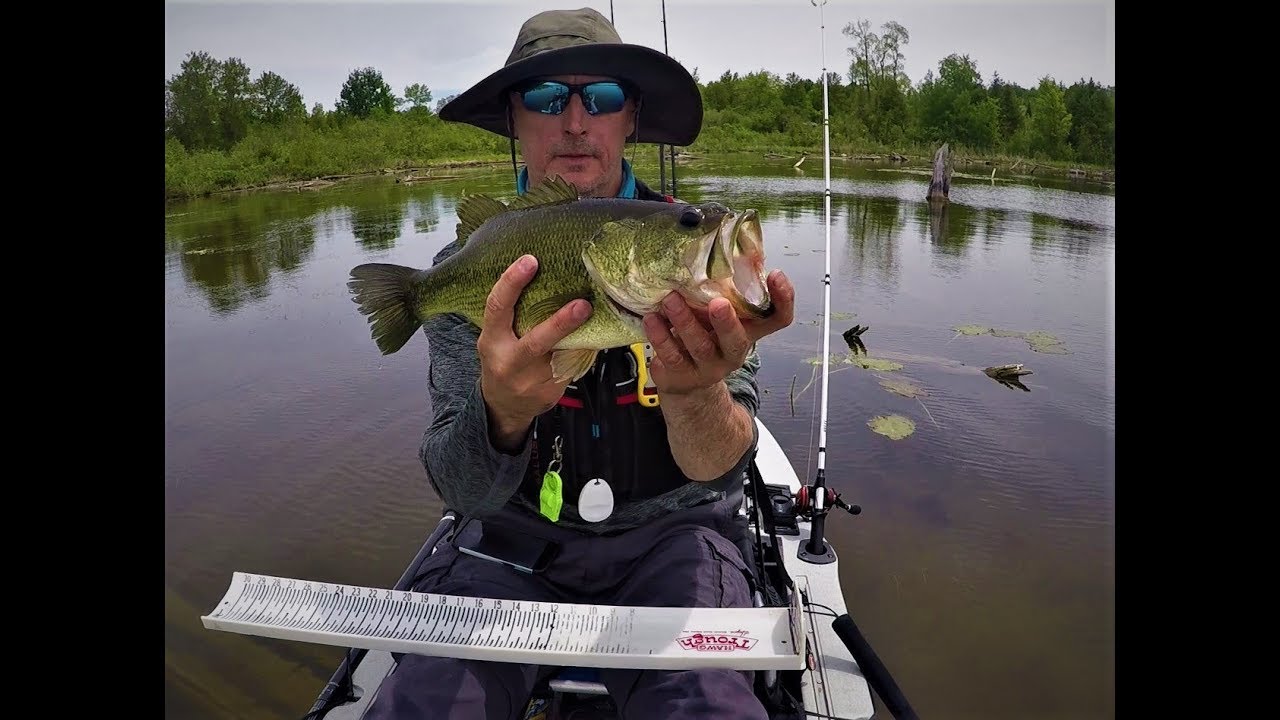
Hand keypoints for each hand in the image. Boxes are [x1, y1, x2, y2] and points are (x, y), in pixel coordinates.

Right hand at [478, 255, 591, 449]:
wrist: (504, 406)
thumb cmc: (504, 360)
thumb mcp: (497, 338)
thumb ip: (513, 316)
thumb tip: (546, 277)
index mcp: (491, 341)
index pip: (497, 307)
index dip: (512, 282)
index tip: (530, 260)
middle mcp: (508, 362)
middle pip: (536, 342)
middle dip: (561, 323)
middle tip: (583, 304)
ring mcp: (529, 381)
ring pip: (561, 356)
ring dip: (580, 337)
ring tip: (598, 315)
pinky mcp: (549, 393)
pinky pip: (571, 367)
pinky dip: (584, 350)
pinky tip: (594, 337)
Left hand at [642, 270, 794, 396]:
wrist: (685, 380)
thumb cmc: (704, 334)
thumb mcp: (716, 314)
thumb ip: (721, 290)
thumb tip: (716, 244)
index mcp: (749, 331)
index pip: (778, 318)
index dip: (784, 299)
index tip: (775, 273)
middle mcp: (733, 351)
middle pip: (738, 340)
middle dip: (727, 322)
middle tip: (718, 303)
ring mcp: (709, 367)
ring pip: (700, 346)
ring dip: (685, 322)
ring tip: (670, 299)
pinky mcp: (683, 375)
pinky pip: (672, 356)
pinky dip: (661, 336)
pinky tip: (652, 318)